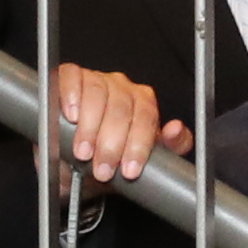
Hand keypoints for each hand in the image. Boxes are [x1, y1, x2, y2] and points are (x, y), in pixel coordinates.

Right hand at [41, 63, 168, 188]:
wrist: (77, 161)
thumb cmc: (111, 157)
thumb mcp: (140, 160)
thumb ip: (169, 148)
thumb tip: (176, 130)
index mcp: (143, 103)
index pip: (146, 117)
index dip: (138, 146)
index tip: (129, 170)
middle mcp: (121, 87)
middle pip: (121, 108)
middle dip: (112, 144)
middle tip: (103, 170)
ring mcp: (96, 79)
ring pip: (98, 93)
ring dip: (90, 127)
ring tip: (84, 153)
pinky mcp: (70, 76)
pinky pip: (72, 77)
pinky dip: (72, 95)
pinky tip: (72, 116)